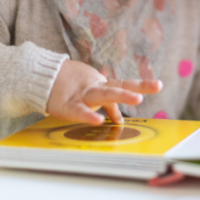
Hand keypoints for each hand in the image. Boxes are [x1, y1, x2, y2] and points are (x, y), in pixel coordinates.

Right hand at [46, 60, 162, 124]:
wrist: (41, 78)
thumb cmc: (68, 87)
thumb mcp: (90, 94)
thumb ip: (106, 105)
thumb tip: (119, 119)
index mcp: (100, 86)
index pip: (122, 85)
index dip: (141, 85)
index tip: (158, 85)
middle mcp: (94, 88)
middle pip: (118, 86)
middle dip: (138, 86)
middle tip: (158, 86)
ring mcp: (82, 95)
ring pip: (104, 94)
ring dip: (122, 96)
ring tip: (138, 98)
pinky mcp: (66, 105)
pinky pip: (79, 111)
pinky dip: (88, 116)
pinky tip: (98, 121)